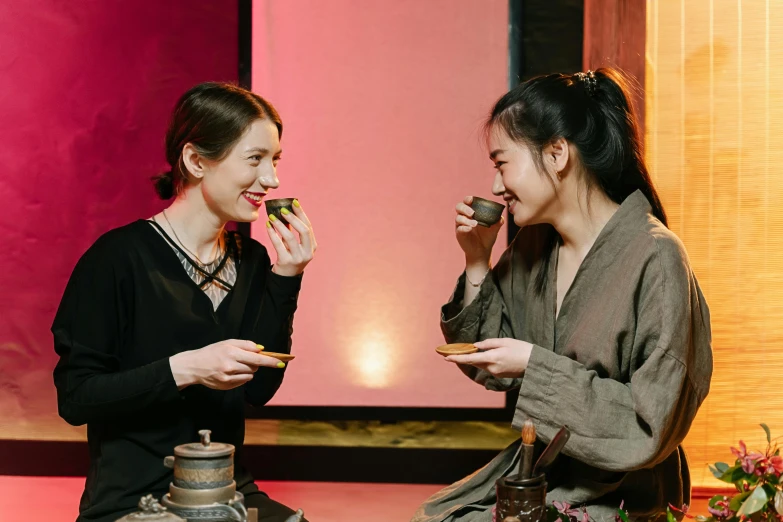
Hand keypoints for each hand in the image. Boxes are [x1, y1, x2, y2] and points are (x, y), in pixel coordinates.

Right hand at [169, 339, 283, 389]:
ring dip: (248, 370)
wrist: (194, 366)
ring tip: (235, 365)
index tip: (281, 363)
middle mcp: (231, 366)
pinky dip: (241, 377)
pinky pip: (243, 381)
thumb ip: (246, 345)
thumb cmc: (212, 352)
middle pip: (255, 367)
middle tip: (243, 358)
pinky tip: (230, 372)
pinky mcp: (226, 386)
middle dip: (254, 363)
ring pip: (250, 375)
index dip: (270, 361)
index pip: (257, 358)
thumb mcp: (228, 342)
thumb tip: (262, 349)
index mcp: (232, 352)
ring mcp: (228, 378)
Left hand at [266, 199, 316, 276]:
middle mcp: (307, 252)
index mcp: (312, 245)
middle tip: (282, 209)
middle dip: (293, 218)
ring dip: (280, 225)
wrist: (286, 276)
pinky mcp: (286, 261)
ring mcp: (298, 258)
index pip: (308, 226)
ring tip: (272, 217)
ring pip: (290, 237)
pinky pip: (278, 245)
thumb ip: (292, 230)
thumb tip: (284, 211)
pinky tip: (268, 226)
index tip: (294, 202)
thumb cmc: (291, 256)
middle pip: (304, 231)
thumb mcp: (295, 244)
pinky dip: (272, 234)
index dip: (301, 213)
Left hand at [444, 338, 532, 377]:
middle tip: (456, 352)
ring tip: (479, 350)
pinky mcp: (500, 375)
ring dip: (478, 358)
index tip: (446, 358)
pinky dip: (487, 361)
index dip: (457, 358)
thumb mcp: (505, 342)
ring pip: (482, 365)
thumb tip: (476, 345)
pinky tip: (493, 356)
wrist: (535, 364)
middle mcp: (491, 368)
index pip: (470, 359)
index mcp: (492, 358)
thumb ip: (488, 343)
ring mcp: (496, 373)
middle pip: (474, 362)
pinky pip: (489, 367)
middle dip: (466, 357)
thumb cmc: (522, 349)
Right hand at [455, 196, 503, 266]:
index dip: (468, 199)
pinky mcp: (459, 234)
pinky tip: (470, 229)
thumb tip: (501, 217)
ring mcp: (461, 225)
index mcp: (472, 212)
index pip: (467, 202)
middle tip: (472, 213)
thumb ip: (498, 221)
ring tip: (475, 224)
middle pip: (459, 207)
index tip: (472, 200)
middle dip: (465, 208)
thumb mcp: (495, 228)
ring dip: (466, 219)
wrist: (483, 251)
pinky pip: (459, 228)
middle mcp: (465, 217)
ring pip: (458, 218)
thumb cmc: (487, 237)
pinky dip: (464, 227)